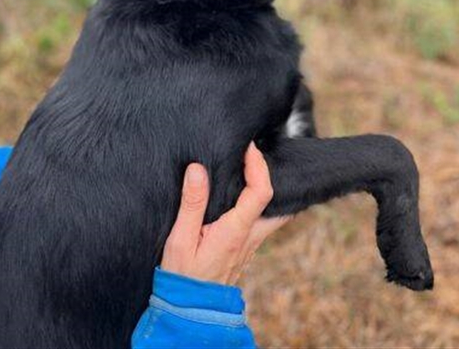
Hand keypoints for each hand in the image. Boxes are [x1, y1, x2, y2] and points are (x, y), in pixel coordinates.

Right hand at [161, 143, 290, 284]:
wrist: (190, 311)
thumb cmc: (183, 277)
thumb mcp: (180, 239)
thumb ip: (191, 203)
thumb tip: (197, 169)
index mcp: (235, 230)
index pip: (261, 191)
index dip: (258, 164)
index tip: (248, 147)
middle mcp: (249, 237)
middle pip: (278, 203)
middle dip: (272, 175)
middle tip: (257, 155)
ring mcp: (250, 245)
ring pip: (274, 215)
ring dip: (268, 191)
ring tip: (254, 172)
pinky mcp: (244, 250)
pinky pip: (262, 223)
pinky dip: (261, 205)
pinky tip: (245, 197)